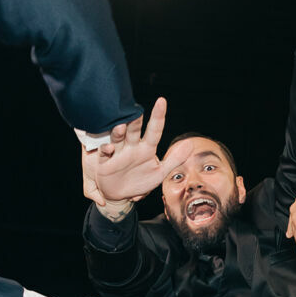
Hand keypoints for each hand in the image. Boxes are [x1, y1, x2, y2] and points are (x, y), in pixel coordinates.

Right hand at [77, 98, 193, 206]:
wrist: (121, 195)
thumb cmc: (141, 181)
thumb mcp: (160, 173)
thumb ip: (174, 159)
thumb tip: (190, 144)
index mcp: (146, 148)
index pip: (154, 130)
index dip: (158, 116)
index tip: (161, 101)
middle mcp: (131, 147)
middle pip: (134, 131)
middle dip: (135, 121)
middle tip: (138, 111)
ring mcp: (118, 153)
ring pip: (118, 138)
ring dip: (119, 132)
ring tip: (122, 126)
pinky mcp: (105, 161)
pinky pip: (105, 153)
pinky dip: (106, 149)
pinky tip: (110, 148)